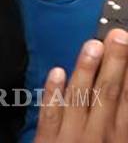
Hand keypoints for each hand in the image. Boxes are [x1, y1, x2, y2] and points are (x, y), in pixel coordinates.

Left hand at [34, 28, 127, 142]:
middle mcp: (100, 137)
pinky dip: (53, 93)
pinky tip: (57, 72)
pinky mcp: (47, 142)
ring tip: (92, 45)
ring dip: (86, 70)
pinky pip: (50, 115)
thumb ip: (123, 122)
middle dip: (116, 64)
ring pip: (80, 99)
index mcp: (121, 139)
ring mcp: (72, 138)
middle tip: (118, 36)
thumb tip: (127, 94)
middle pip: (109, 95)